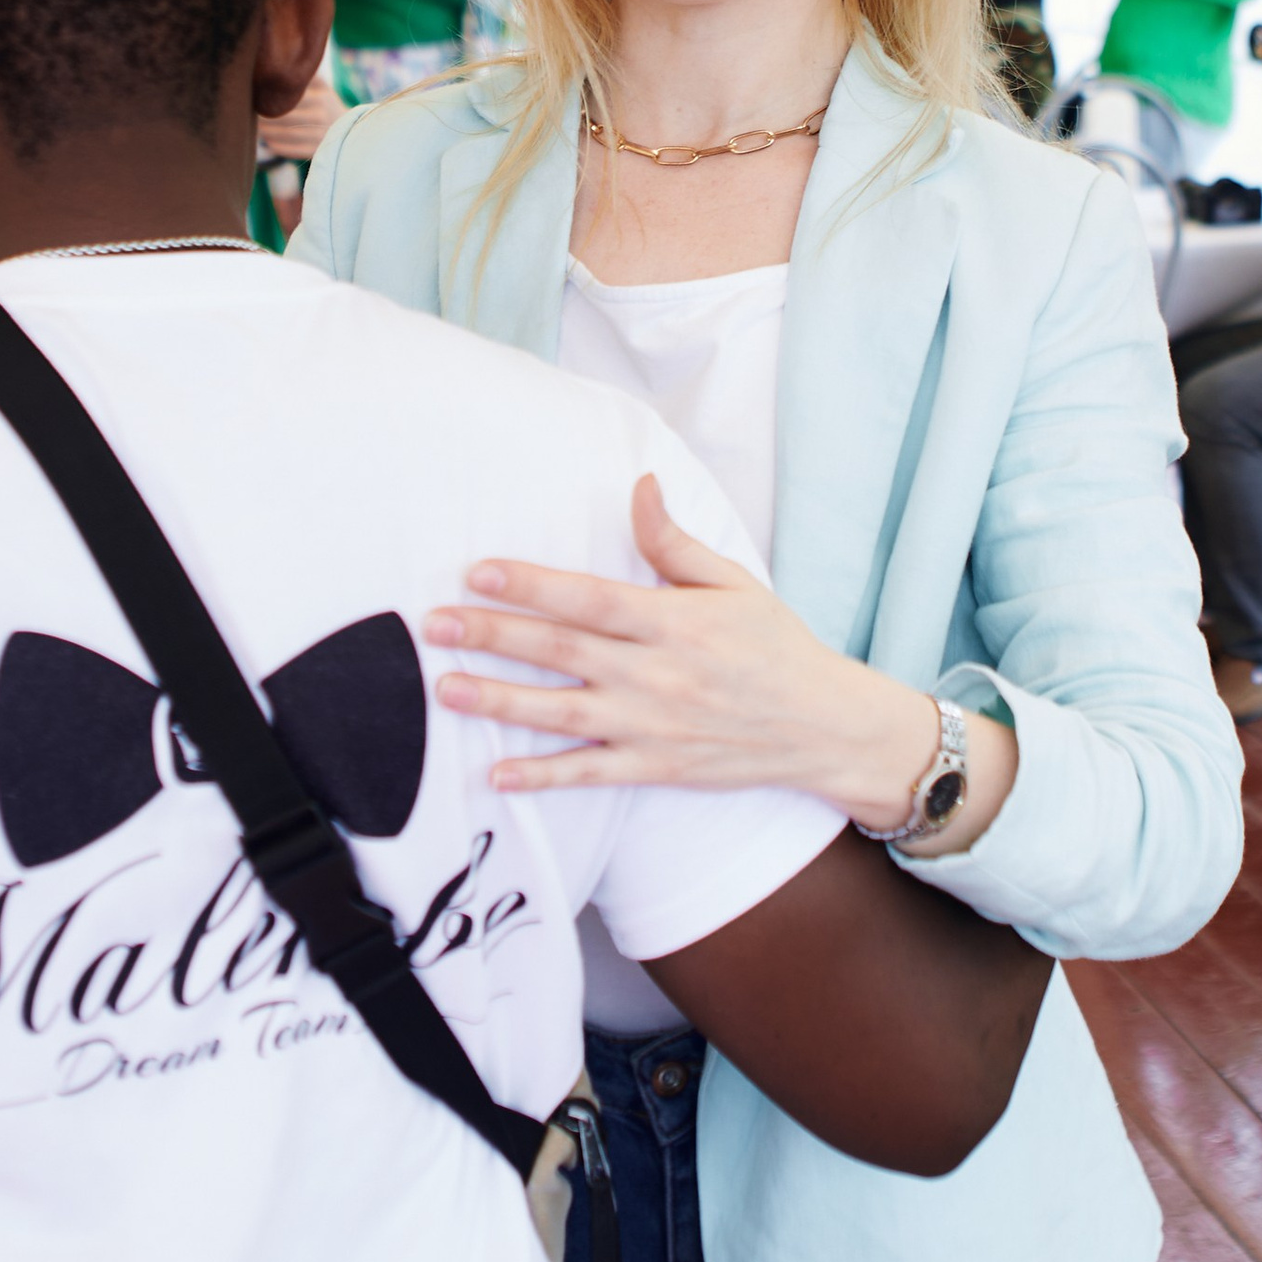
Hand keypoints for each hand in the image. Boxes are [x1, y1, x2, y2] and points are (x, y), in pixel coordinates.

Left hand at [256, 73, 341, 161]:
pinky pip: (291, 150)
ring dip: (267, 132)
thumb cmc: (325, 103)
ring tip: (256, 127)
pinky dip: (277, 146)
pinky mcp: (315, 151)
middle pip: (285, 117)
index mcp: (321, 98)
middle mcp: (321, 117)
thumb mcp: (321, 86)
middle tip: (251, 112)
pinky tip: (267, 141)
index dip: (271, 98)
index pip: (291, 97)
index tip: (256, 96)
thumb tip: (281, 64)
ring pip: (286, 135)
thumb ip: (305, 76)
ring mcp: (319, 136)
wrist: (349, 128)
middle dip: (265, 116)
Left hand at [427, 472, 946, 821]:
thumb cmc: (776, 646)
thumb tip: (640, 484)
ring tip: (447, 689)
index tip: (478, 571)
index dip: (533, 585)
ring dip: (502, 702)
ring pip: (565, 714)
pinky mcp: (657, 768)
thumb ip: (674, 542)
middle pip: (564, 652)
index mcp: (675, 621)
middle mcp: (659, 675)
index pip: (591, 599)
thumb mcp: (733, 583)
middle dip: (495, 635)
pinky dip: (544, 777)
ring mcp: (655, 726)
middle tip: (436, 624)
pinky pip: (591, 774)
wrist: (826, 726)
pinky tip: (497, 775)